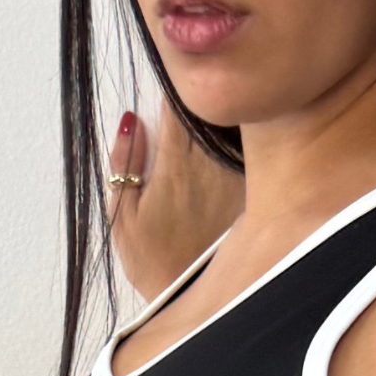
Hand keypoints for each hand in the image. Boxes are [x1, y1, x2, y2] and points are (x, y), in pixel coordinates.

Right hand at [106, 98, 244, 302]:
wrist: (193, 300)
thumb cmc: (152, 261)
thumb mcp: (122, 216)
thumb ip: (123, 163)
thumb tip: (130, 119)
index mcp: (176, 161)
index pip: (178, 101)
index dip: (176, 83)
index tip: (171, 75)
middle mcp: (211, 163)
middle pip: (212, 108)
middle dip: (205, 95)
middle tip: (198, 85)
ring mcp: (237, 176)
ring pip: (235, 128)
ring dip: (228, 117)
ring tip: (224, 107)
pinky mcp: (253, 193)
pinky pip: (251, 155)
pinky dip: (245, 144)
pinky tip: (245, 142)